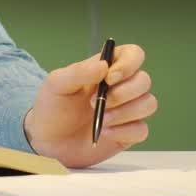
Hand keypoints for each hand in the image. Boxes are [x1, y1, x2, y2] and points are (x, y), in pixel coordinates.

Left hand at [23, 44, 155, 167]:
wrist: (46, 140)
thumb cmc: (52, 106)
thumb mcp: (57, 84)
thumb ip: (78, 72)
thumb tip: (104, 65)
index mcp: (105, 69)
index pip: (133, 54)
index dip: (129, 64)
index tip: (109, 78)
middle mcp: (121, 87)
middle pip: (144, 80)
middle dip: (124, 93)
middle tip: (96, 103)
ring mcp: (127, 110)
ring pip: (149, 104)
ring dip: (125, 112)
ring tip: (100, 119)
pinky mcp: (128, 133)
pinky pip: (142, 129)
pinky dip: (124, 131)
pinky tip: (105, 132)